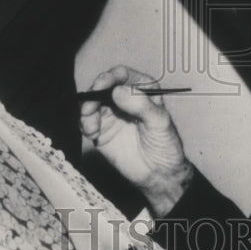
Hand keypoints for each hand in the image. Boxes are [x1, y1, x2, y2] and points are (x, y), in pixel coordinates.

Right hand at [79, 65, 193, 216]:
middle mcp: (124, 98)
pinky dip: (84, 125)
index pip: (122, 75)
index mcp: (142, 89)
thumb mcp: (160, 122)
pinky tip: (92, 134)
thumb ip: (141, 105)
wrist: (159, 174)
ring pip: (91, 103)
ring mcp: (111, 113)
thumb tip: (118, 91)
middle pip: (102, 86)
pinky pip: (86, 121)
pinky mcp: (101, 130)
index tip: (102, 85)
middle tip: (90, 107)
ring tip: (91, 126)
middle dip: (93, 94)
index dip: (110, 77)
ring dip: (86, 111)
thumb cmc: (166, 144)